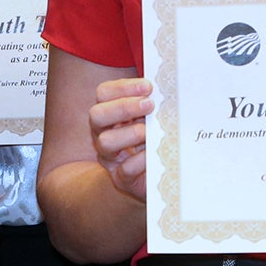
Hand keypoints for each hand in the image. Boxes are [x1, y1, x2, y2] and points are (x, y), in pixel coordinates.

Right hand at [89, 77, 154, 203]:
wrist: (157, 176)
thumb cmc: (155, 139)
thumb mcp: (153, 118)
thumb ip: (154, 104)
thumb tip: (169, 88)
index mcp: (110, 114)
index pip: (104, 93)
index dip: (123, 87)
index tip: (148, 87)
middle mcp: (103, 133)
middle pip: (97, 115)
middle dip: (123, 107)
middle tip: (149, 105)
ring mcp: (110, 157)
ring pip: (105, 142)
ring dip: (130, 133)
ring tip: (150, 131)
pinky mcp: (121, 179)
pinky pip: (124, 170)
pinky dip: (140, 160)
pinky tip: (153, 153)